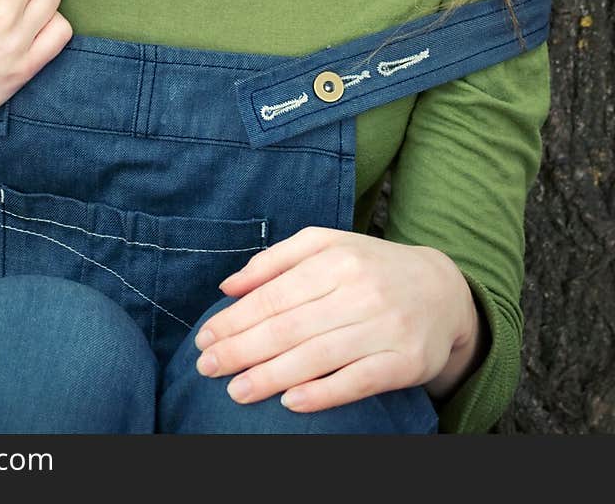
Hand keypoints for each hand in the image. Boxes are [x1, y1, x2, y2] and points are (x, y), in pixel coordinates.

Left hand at [192, 226, 479, 412]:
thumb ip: (276, 261)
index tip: (205, 337)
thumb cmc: (371, 268)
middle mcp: (361, 290)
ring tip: (236, 390)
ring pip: (319, 355)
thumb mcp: (328, 245)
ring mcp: (385, 327)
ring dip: (272, 376)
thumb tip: (227, 287)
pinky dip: (323, 393)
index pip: (276, 293)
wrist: (443, 291)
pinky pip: (358, 381)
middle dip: (242, 349)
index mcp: (337, 259)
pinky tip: (290, 403)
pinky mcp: (406, 361)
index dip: (237, 318)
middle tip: (207, 367)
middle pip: (291, 326)